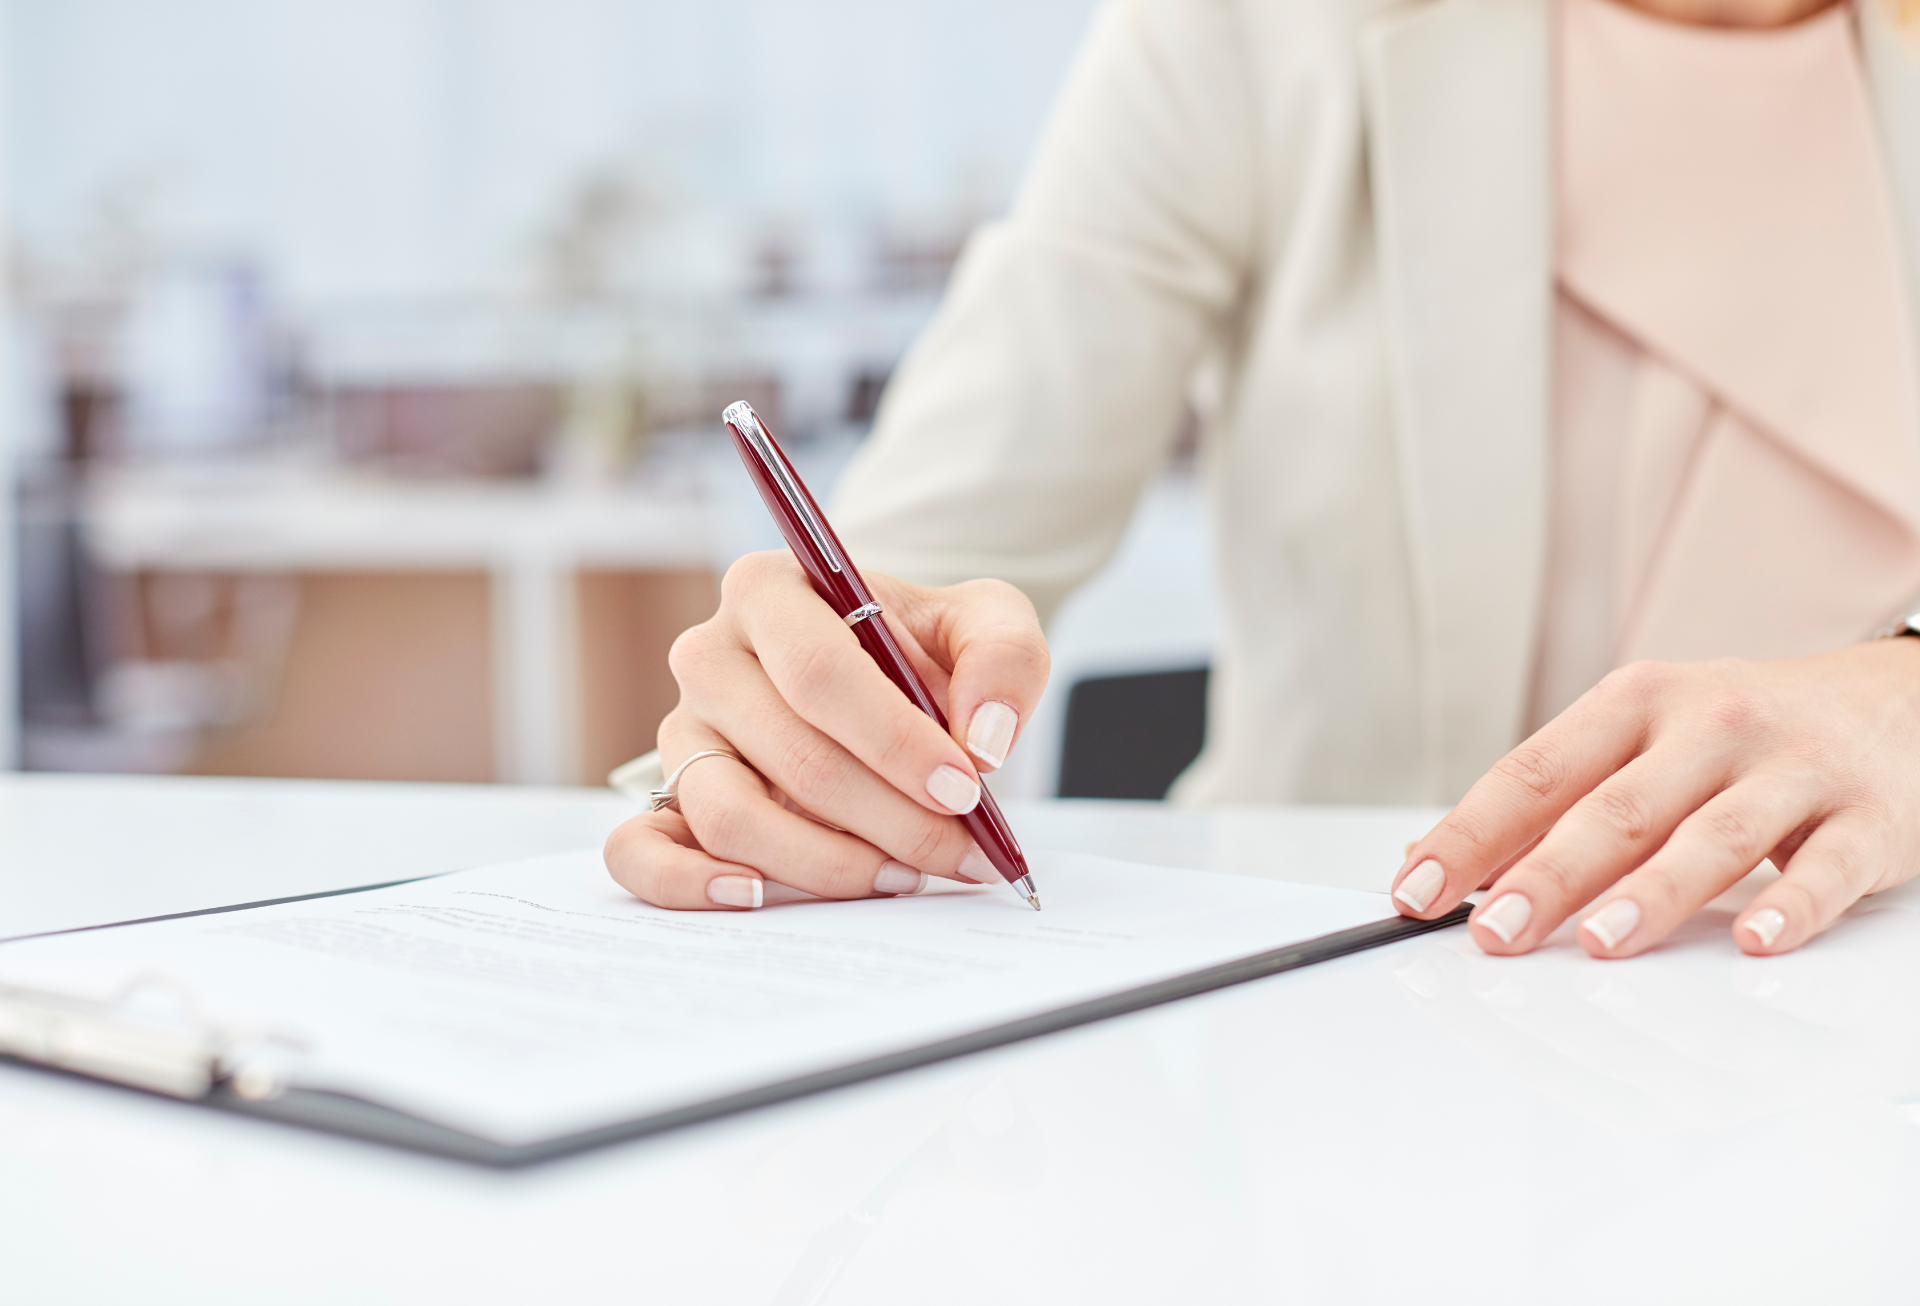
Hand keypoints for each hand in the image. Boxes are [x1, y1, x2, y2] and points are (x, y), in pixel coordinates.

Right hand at [604, 552, 1048, 909]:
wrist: (878, 672)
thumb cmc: (921, 646)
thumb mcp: (983, 619)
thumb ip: (1003, 658)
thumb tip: (983, 739)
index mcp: (767, 590)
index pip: (819, 673)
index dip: (893, 741)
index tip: (963, 789)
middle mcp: (708, 656)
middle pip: (791, 754)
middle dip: (889, 817)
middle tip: (959, 852)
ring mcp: (682, 732)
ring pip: (731, 814)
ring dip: (826, 864)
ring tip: (900, 876)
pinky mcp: (667, 797)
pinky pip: (638, 851)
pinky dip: (688, 885)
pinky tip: (760, 897)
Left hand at [1389, 641, 1919, 957]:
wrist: (1895, 701)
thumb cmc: (1741, 734)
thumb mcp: (1640, 741)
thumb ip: (1548, 802)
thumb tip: (1436, 856)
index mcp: (1637, 702)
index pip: (1535, 770)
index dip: (1471, 834)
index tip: (1417, 887)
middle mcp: (1711, 724)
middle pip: (1615, 808)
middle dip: (1546, 876)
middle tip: (1494, 933)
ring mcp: (1793, 768)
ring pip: (1712, 836)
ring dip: (1652, 894)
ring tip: (1601, 943)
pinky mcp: (1870, 817)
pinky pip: (1828, 867)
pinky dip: (1793, 905)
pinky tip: (1757, 940)